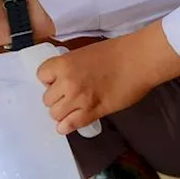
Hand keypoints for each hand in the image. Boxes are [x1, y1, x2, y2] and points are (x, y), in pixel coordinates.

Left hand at [36, 21, 179, 134]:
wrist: (138, 60)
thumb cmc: (116, 52)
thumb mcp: (85, 52)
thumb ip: (70, 66)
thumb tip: (61, 79)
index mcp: (64, 63)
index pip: (41, 76)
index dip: (50, 79)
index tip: (58, 80)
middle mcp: (67, 82)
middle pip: (47, 98)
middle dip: (56, 98)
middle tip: (69, 94)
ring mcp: (78, 99)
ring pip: (55, 114)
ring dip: (62, 112)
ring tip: (73, 107)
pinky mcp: (92, 112)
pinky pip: (69, 125)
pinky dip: (67, 126)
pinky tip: (71, 122)